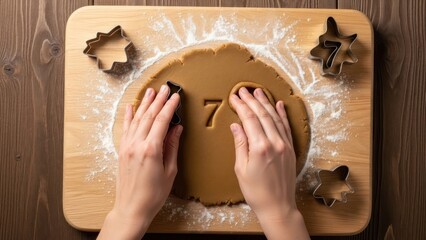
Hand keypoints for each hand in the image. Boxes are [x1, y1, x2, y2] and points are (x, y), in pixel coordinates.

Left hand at [98, 85, 182, 239]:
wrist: (132, 207)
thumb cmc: (153, 194)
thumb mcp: (170, 171)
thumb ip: (172, 147)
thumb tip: (176, 129)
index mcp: (151, 150)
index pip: (162, 121)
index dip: (170, 107)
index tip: (176, 97)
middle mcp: (137, 144)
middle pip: (149, 116)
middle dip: (158, 100)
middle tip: (165, 88)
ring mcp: (127, 146)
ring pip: (137, 119)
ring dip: (144, 104)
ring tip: (151, 91)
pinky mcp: (122, 150)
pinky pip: (125, 128)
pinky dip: (128, 116)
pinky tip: (131, 106)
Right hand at [229, 87, 308, 239]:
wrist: (277, 206)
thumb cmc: (256, 191)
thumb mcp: (241, 169)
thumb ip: (240, 144)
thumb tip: (237, 126)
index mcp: (260, 147)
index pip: (249, 120)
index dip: (241, 106)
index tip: (234, 97)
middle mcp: (275, 143)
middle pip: (262, 115)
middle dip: (252, 101)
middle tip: (243, 90)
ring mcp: (285, 145)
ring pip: (275, 118)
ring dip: (266, 103)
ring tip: (258, 92)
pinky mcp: (291, 149)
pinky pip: (287, 127)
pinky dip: (283, 115)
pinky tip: (279, 105)